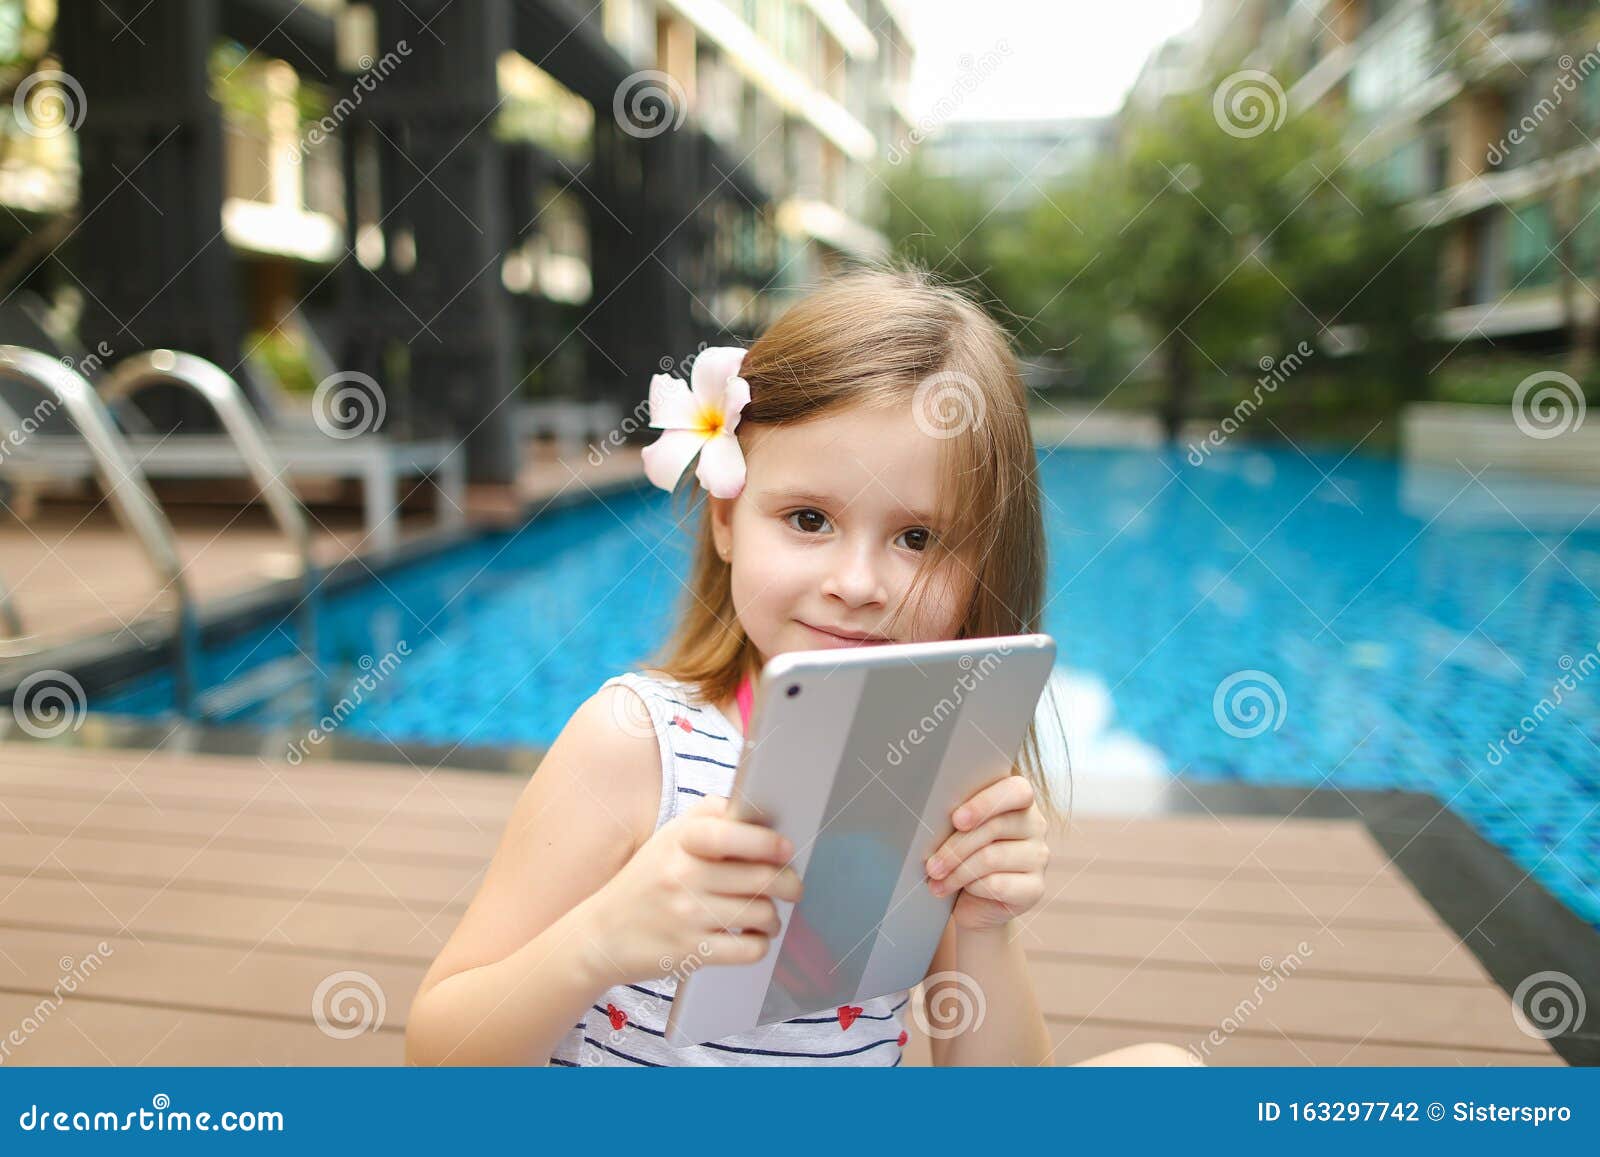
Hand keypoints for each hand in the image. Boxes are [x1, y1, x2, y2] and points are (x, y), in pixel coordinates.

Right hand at [578, 795, 802, 986]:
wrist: (601, 935)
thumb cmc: (646, 882)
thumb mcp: (668, 840)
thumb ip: (708, 817)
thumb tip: (755, 811)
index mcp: (679, 841)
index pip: (730, 833)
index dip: (766, 841)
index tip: (786, 849)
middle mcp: (682, 875)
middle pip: (760, 877)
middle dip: (789, 883)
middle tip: (793, 887)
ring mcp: (686, 915)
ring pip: (760, 913)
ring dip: (774, 917)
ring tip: (767, 916)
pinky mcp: (691, 951)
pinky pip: (749, 949)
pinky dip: (760, 944)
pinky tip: (752, 938)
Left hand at [923, 775, 1048, 930]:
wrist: (972, 902)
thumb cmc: (961, 856)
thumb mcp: (959, 830)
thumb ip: (959, 815)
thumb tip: (935, 813)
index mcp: (1018, 800)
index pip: (1016, 790)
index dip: (985, 803)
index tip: (956, 820)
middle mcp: (1035, 825)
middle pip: (994, 827)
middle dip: (955, 847)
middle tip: (932, 864)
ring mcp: (1039, 856)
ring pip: (991, 857)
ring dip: (957, 871)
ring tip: (936, 880)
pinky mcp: (1035, 887)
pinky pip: (998, 884)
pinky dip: (972, 887)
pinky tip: (959, 891)